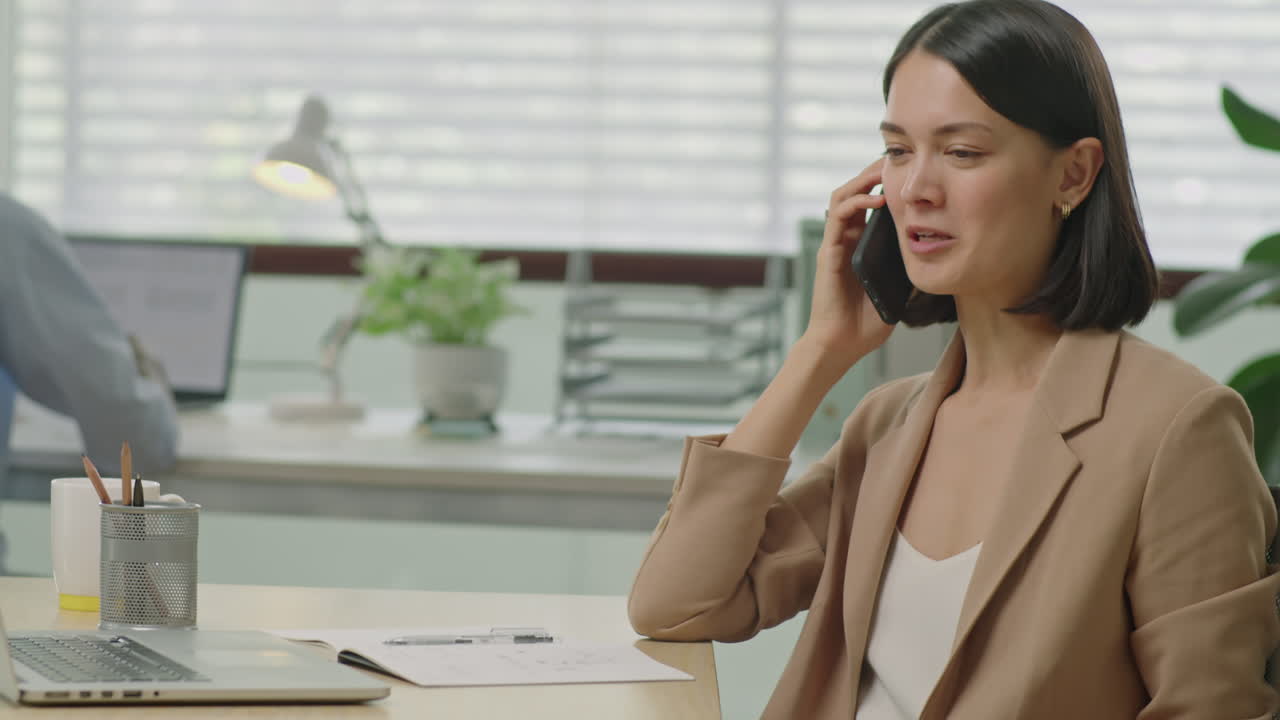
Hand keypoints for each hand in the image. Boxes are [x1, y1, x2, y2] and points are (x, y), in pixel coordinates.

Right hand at [801, 159, 894, 367]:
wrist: (841, 345)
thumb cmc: (866, 324)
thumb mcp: (898, 290)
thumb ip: (910, 270)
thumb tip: (940, 255)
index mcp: (860, 245)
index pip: (869, 204)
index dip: (884, 185)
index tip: (908, 172)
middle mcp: (845, 239)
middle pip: (855, 192)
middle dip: (873, 172)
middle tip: (897, 159)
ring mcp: (834, 244)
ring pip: (842, 197)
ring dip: (862, 180)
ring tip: (885, 171)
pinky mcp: (829, 253)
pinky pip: (838, 218)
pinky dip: (856, 203)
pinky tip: (876, 201)